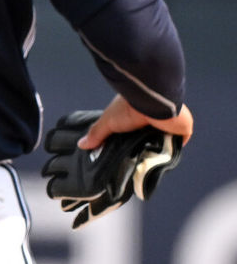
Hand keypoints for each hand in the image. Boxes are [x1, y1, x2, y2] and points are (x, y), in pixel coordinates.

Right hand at [77, 93, 193, 149]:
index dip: (129, 143)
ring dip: (157, 150)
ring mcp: (168, 124)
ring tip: (148, 160)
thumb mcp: (108, 121)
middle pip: (149, 140)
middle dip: (143, 149)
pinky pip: (177, 145)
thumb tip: (81, 144)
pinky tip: (163, 156)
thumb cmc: (129, 107)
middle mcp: (154, 118)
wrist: (153, 103)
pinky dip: (170, 151)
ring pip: (163, 143)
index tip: (123, 155)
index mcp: (138, 114)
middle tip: (136, 160)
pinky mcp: (182, 129)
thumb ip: (97, 133)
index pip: (134, 133)